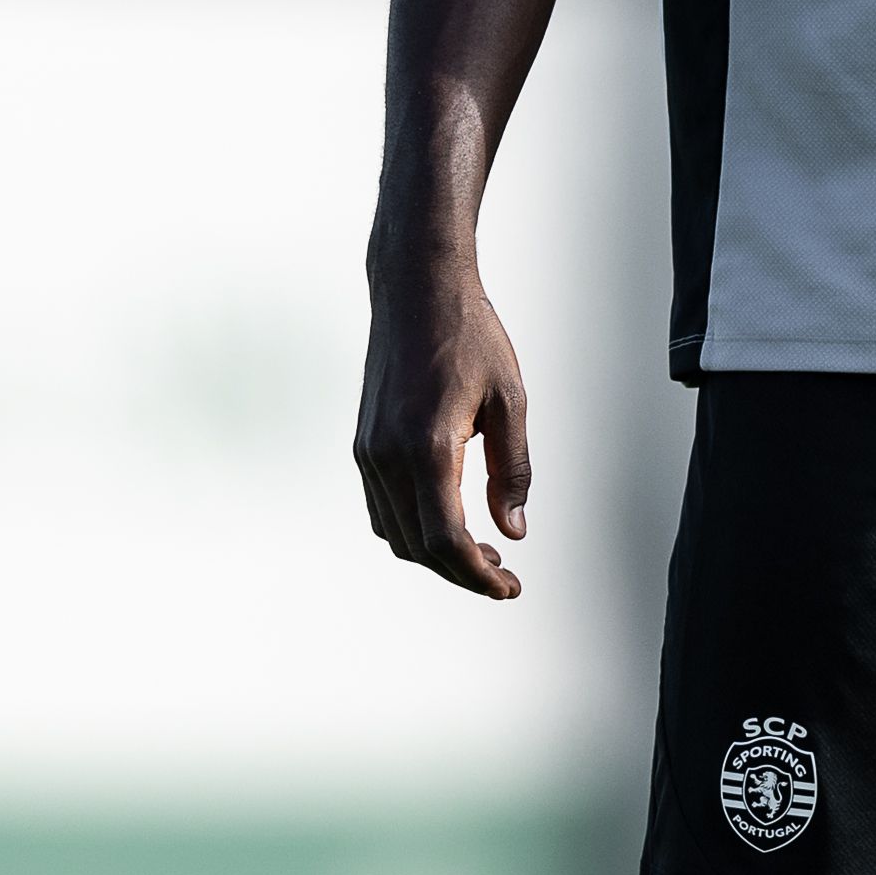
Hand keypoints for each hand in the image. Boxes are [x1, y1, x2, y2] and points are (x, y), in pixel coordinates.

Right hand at [354, 248, 533, 599]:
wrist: (415, 289)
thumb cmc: (470, 336)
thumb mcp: (509, 400)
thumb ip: (512, 471)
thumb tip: (513, 530)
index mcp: (427, 445)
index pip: (446, 539)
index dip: (478, 575)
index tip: (509, 586)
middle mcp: (387, 455)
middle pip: (418, 547)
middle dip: (461, 572)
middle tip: (503, 575)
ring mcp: (368, 451)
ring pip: (395, 533)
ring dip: (435, 554)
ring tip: (482, 551)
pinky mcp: (363, 443)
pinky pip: (382, 508)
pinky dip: (412, 529)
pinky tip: (448, 519)